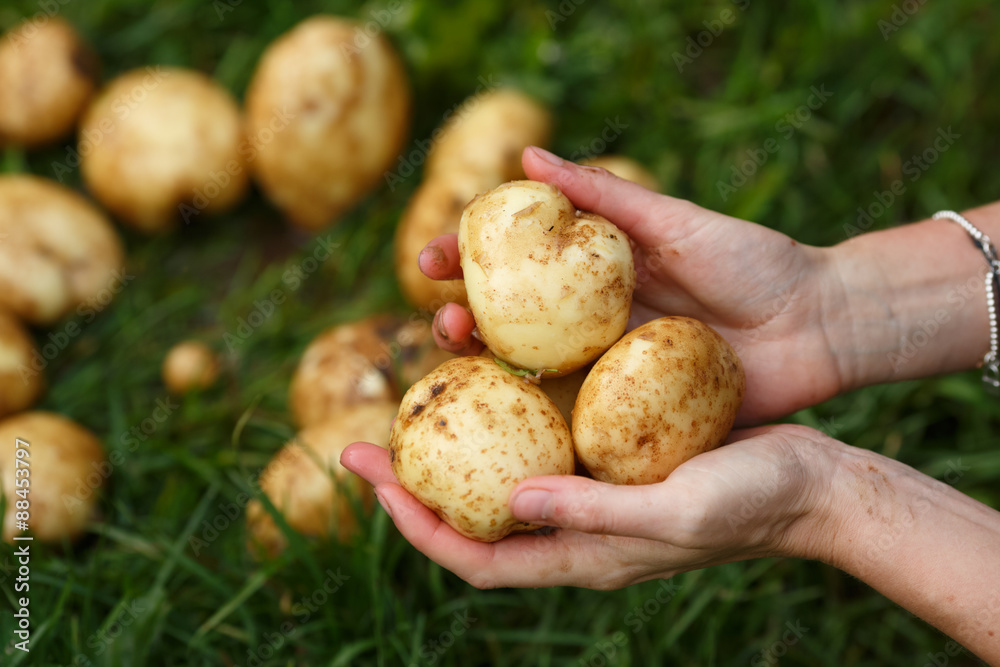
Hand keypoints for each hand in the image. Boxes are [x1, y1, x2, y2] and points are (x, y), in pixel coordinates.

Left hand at [340, 425, 832, 588]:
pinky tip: (490, 375)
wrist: (810, 482)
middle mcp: (573, 529)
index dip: (414, 524)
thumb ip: (594, 514)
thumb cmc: (753, 501)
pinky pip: (540, 440)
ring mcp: (590, 494)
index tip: (368, 478)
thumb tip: (508, 501)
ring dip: (452, 446)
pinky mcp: (610, 458)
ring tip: (414, 401)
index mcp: (581, 556)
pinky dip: (504, 416)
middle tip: (363, 438)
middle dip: (411, 486)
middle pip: (470, 517)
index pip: (473, 557)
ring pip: (498, 475)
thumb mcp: (674, 511)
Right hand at [420, 146, 851, 423]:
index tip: (428, 259)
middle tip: (440, 320)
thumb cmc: (752, 263)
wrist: (818, 326)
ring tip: (458, 357)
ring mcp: (609, 372)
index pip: (513, 268)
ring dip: (486, 370)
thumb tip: (526, 156)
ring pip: (532, 375)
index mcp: (595, 277)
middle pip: (509, 326)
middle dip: (461, 320)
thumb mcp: (674, 222)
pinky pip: (579, 419)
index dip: (464, 262)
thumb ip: (605, 197)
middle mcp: (592, 325)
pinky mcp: (633, 415)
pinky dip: (537, 424)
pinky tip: (503, 427)